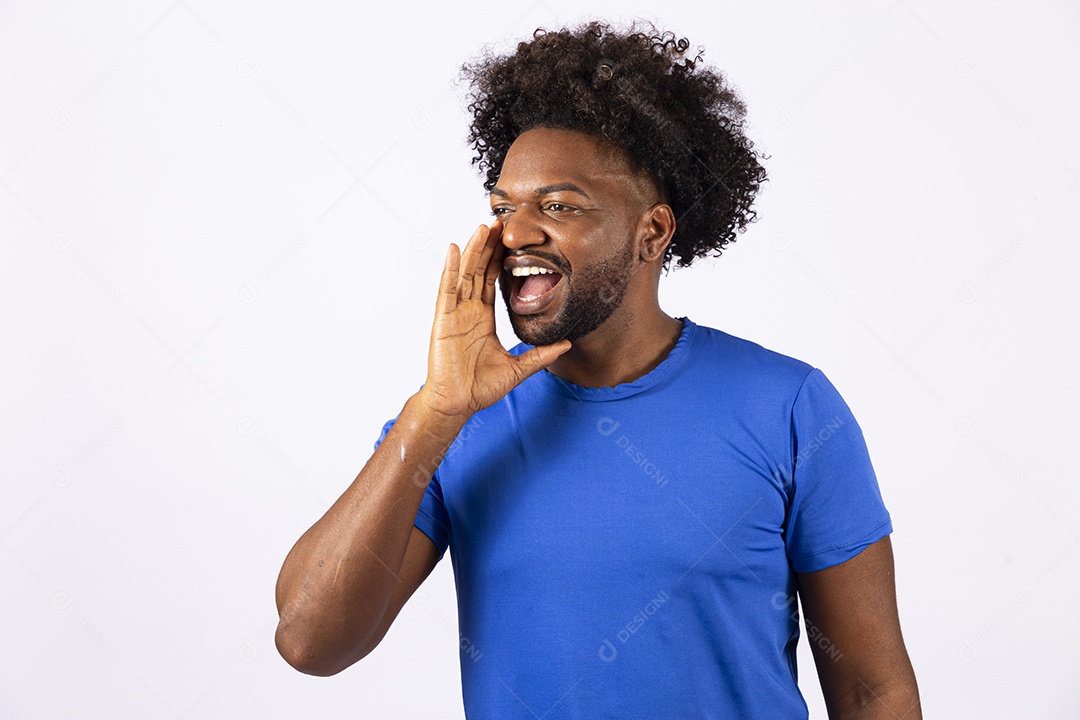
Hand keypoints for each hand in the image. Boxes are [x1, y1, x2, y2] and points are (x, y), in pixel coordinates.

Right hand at [420, 220, 570, 420]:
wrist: (457, 405)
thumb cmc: (480, 388)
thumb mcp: (518, 369)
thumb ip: (540, 355)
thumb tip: (567, 345)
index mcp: (483, 319)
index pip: (493, 281)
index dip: (501, 259)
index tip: (511, 239)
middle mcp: (468, 311)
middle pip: (479, 271)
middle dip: (489, 246)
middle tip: (499, 220)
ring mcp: (455, 314)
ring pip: (465, 274)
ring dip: (474, 249)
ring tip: (483, 226)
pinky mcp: (443, 320)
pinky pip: (447, 290)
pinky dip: (450, 269)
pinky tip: (455, 249)